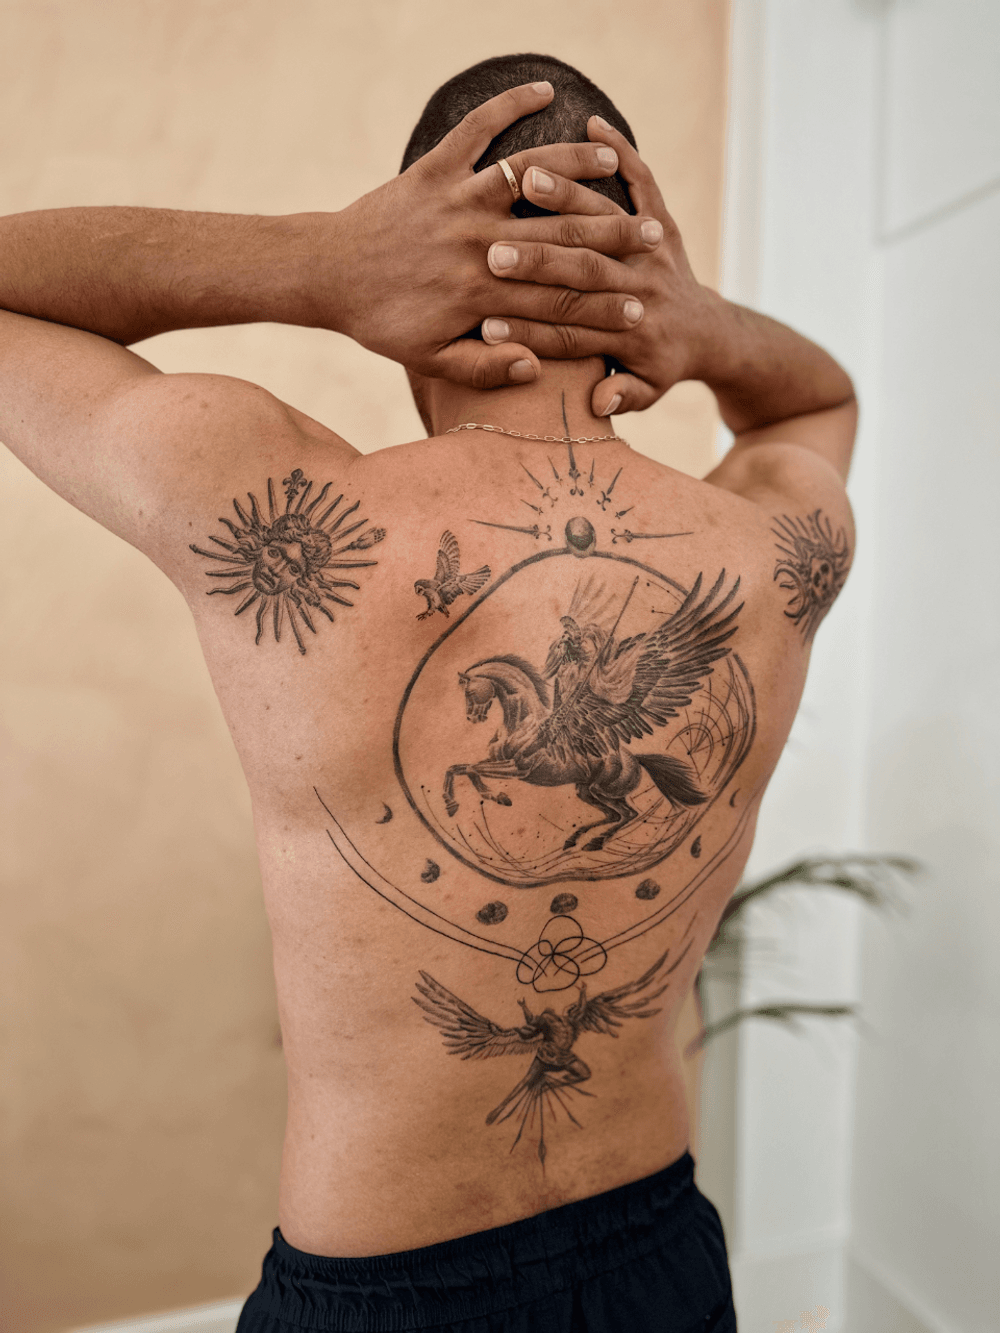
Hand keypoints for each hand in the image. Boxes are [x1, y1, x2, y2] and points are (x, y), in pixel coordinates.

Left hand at [322, 84, 663, 389]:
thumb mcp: (430, 360)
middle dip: (610, 232)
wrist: (327, 275)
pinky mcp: (434, 170)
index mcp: (482, 294)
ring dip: (574, 162)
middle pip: (558, 234)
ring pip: (528, 174)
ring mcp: (457, 200)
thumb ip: (484, 368)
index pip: (555, 299)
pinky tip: (542, 92)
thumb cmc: (380, 323)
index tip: (640, 304)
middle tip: (651, 232)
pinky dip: (509, 105)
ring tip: (608, 157)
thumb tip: (535, 369)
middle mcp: (478, 243)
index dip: (600, 304)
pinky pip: (477, 129)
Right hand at [477, 114, 717, 414]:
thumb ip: (621, 396)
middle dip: (538, 261)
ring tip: (529, 179)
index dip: (528, 331)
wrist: (708, 332)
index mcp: (629, 334)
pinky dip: (625, 151)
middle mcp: (642, 288)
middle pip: (584, 272)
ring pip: (608, 219)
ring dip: (569, 198)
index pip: (571, 331)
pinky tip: (593, 125)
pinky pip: (645, 182)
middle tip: (492, 251)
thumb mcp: (644, 393)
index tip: (486, 324)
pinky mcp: (662, 222)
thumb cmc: (659, 366)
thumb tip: (600, 404)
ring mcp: (654, 251)